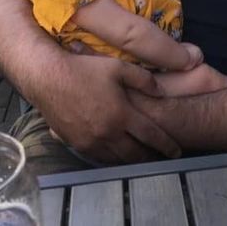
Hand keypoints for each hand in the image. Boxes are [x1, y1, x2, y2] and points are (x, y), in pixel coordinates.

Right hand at [35, 52, 181, 164]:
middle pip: (135, 154)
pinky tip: (116, 153)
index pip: (151, 135)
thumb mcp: (118, 67)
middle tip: (160, 158)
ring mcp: (91, 141)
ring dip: (131, 160)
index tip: (176, 151)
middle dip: (151, 158)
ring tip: (141, 157)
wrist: (49, 78)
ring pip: (117, 159)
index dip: (167, 145)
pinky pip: (99, 157)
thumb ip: (143, 79)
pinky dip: (112, 158)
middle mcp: (108, 133)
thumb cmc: (84, 69)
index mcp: (121, 114)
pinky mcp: (76, 144)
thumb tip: (161, 92)